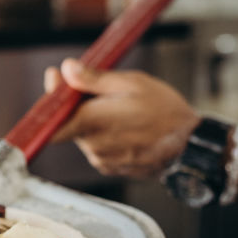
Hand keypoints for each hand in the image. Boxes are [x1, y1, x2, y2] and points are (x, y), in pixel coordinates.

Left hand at [47, 59, 200, 178]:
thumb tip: (67, 69)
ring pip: (84, 136)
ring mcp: (101, 159)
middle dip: (78, 107)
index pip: (51, 123)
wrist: (189, 145)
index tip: (55, 84)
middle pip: (69, 124)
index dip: (48, 104)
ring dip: (93, 122)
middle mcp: (93, 145)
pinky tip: (126, 128)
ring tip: (122, 112)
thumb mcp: (132, 83)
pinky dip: (104, 136)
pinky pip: (97, 148)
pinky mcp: (109, 168)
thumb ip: (94, 79)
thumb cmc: (164, 110)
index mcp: (93, 122)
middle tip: (102, 92)